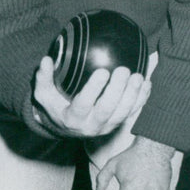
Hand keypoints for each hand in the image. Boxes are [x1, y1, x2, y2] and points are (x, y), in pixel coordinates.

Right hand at [33, 56, 150, 138]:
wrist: (68, 128)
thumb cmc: (56, 107)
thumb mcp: (44, 95)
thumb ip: (43, 78)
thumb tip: (46, 60)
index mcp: (73, 118)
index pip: (83, 104)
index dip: (93, 89)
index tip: (102, 71)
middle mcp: (91, 125)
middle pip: (107, 109)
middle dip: (118, 90)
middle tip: (124, 70)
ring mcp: (107, 127)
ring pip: (123, 113)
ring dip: (133, 95)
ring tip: (138, 76)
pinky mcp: (118, 124)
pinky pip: (133, 113)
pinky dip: (142, 99)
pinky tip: (146, 84)